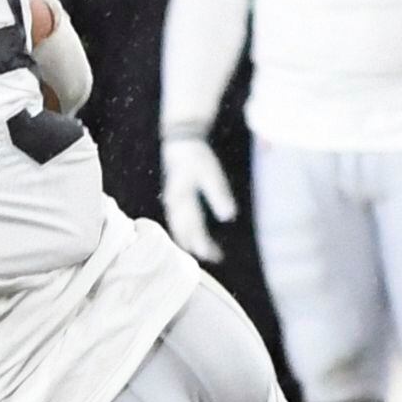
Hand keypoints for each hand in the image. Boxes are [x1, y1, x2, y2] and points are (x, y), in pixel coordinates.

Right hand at [160, 135, 236, 264]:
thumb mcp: (211, 173)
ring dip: (190, 241)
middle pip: (184, 233)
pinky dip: (185, 233)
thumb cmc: (196, 157)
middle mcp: (174, 205)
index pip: (193, 229)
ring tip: (205, 251)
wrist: (180, 143)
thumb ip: (219, 194)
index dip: (203, 244)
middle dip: (198, 247)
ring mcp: (172, 203)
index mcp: (183, 200)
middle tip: (216, 257)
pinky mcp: (174, 200)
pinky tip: (193, 236)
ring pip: (178, 229)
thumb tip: (229, 216)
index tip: (216, 256)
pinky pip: (177, 223)